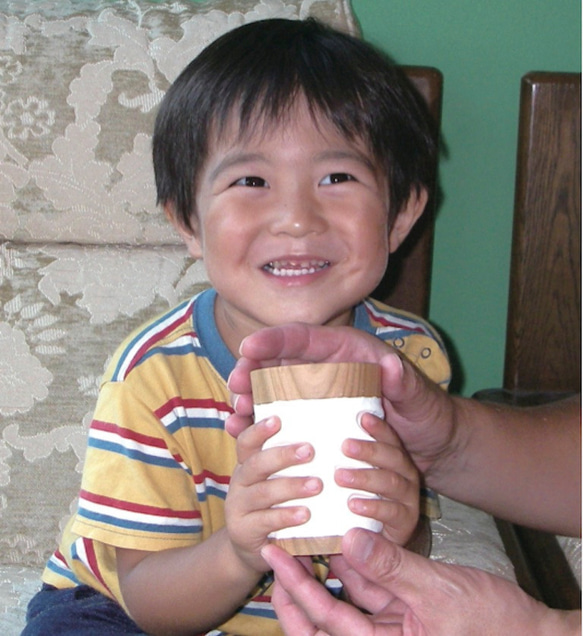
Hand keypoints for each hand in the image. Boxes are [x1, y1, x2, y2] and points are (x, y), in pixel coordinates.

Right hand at [224, 415, 322, 571]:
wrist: (253, 549)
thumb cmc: (274, 504)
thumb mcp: (275, 480)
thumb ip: (289, 460)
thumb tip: (320, 435)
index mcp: (248, 464)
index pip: (247, 441)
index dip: (259, 430)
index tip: (278, 419)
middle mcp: (240, 481)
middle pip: (256, 463)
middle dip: (282, 455)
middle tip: (310, 450)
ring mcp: (238, 506)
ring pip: (262, 492)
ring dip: (291, 487)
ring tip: (317, 484)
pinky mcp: (243, 531)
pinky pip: (264, 521)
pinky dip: (285, 516)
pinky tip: (306, 514)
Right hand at [227, 323, 456, 477]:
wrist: (431, 443)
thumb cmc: (426, 413)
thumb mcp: (420, 397)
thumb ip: (408, 383)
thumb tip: (391, 365)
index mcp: (347, 351)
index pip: (305, 337)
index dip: (274, 339)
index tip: (248, 347)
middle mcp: (327, 367)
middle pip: (279, 361)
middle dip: (252, 370)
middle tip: (235, 386)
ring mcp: (319, 393)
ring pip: (273, 388)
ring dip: (251, 398)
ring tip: (237, 417)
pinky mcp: (316, 418)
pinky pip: (282, 415)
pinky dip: (262, 422)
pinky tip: (245, 433)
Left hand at [262, 528, 577, 634]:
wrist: (531, 635)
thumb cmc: (492, 625)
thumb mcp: (438, 592)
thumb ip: (391, 567)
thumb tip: (351, 539)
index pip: (327, 620)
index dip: (297, 590)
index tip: (275, 557)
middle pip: (323, 619)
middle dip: (296, 590)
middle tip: (275, 554)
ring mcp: (389, 626)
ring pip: (342, 602)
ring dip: (323, 575)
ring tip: (301, 543)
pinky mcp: (401, 610)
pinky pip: (367, 591)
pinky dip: (353, 569)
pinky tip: (341, 543)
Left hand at [337, 412, 418, 545]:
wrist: (375, 543)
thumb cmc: (357, 499)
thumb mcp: (351, 475)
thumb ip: (344, 454)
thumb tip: (324, 424)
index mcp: (394, 459)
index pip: (389, 438)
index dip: (378, 427)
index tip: (362, 417)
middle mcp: (405, 475)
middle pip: (393, 457)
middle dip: (370, 450)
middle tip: (345, 446)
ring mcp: (408, 499)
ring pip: (391, 482)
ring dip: (365, 477)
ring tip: (340, 476)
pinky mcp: (405, 523)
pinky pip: (391, 512)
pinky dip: (372, 508)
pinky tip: (353, 505)